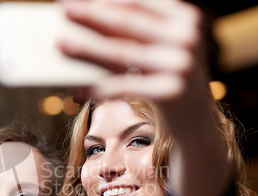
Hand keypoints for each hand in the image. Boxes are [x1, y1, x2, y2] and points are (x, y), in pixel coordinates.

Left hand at [58, 0, 211, 132]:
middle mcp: (187, 37)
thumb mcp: (159, 52)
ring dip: (86, 49)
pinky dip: (98, 87)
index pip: (138, 3)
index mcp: (186, 18)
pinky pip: (123, 86)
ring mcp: (181, 65)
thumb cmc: (168, 79)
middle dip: (91, 16)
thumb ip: (133, 37)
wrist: (196, 120)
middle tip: (64, 10)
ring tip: (61, 45)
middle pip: (127, 23)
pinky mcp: (171, 92)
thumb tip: (86, 26)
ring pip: (121, 53)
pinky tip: (78, 88)